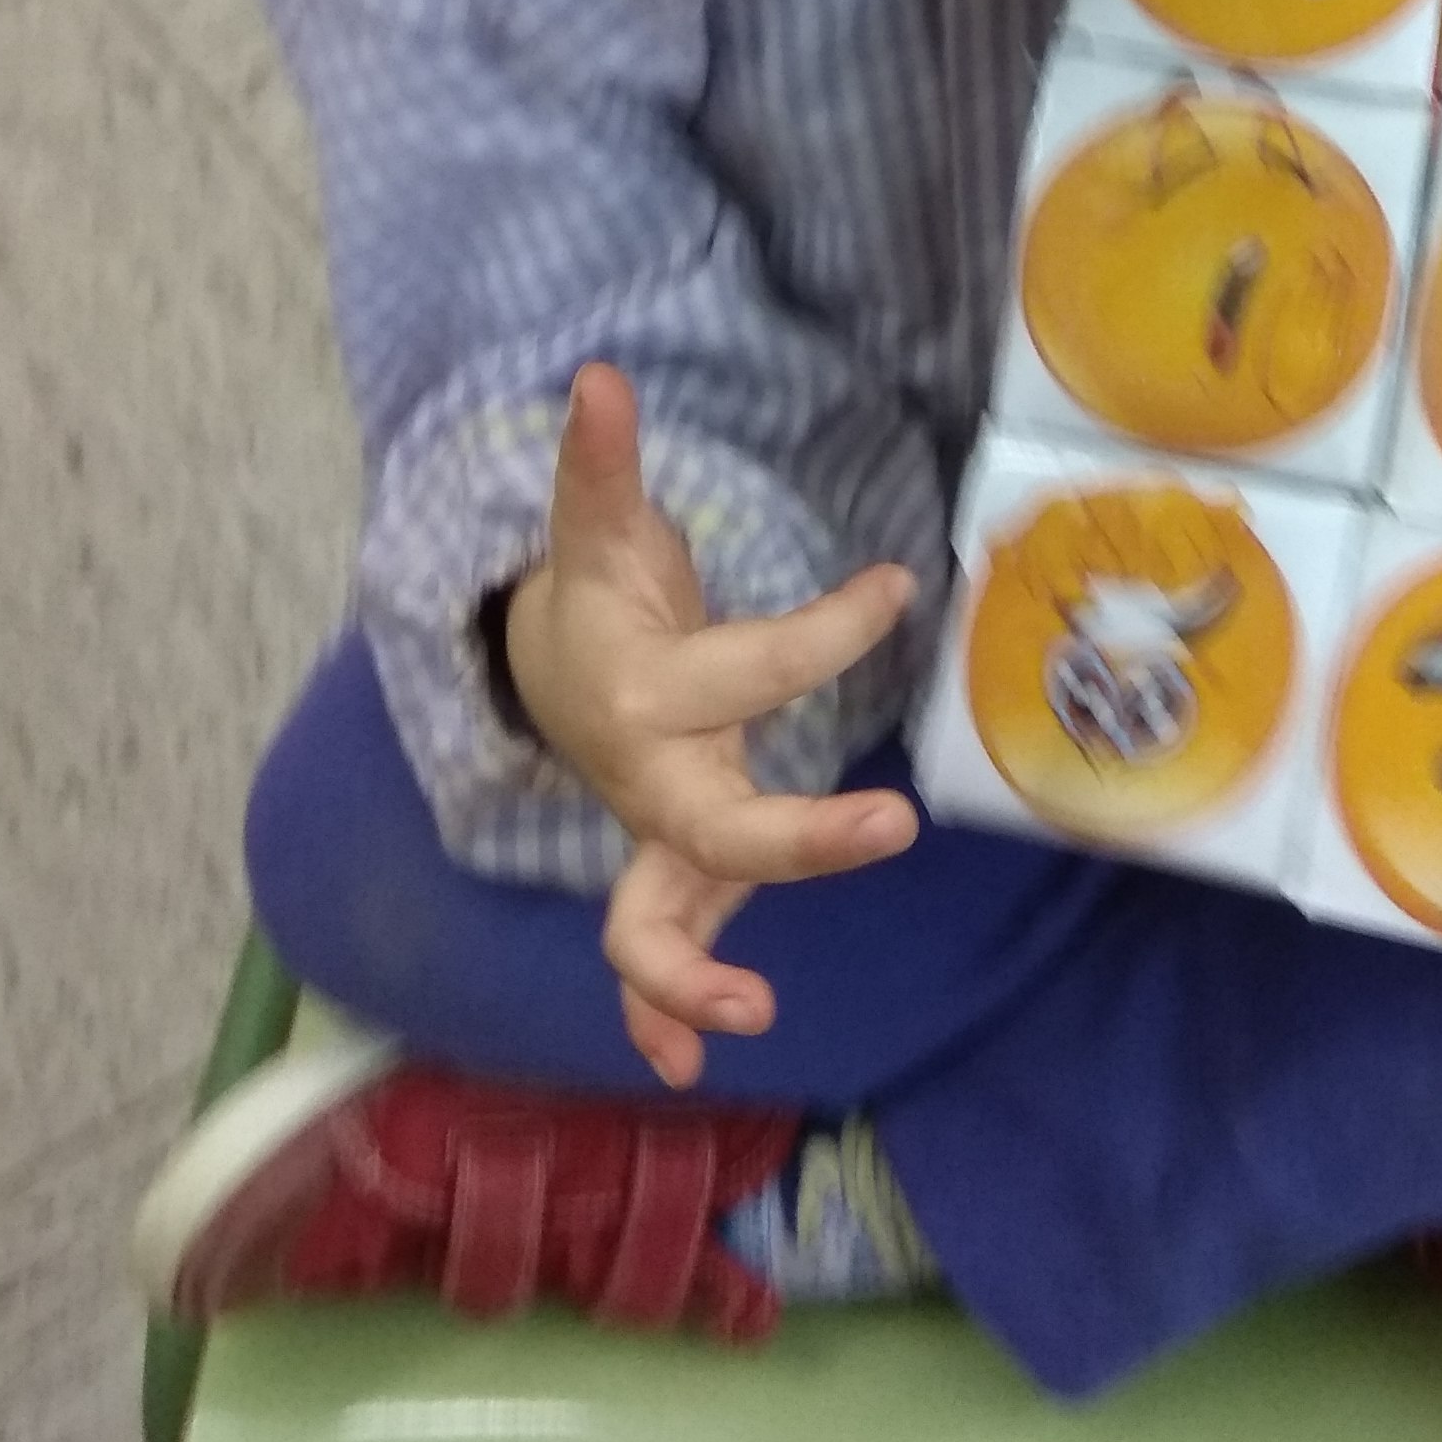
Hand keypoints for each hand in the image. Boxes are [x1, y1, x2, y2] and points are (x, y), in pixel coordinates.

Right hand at [503, 367, 920, 1086]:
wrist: (545, 673)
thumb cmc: (600, 601)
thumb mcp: (600, 533)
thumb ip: (599, 466)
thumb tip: (596, 374)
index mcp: (649, 694)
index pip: (754, 666)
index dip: (828, 630)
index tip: (896, 587)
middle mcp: (650, 779)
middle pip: (712, 829)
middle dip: (795, 839)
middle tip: (889, 826)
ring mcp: (657, 837)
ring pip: (654, 924)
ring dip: (690, 977)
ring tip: (751, 1018)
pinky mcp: (673, 873)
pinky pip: (655, 958)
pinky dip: (663, 1013)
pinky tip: (695, 1067)